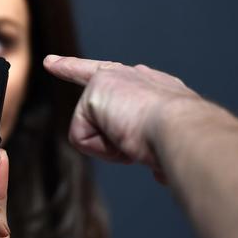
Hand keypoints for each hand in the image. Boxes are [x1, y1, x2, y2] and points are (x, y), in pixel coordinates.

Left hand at [43, 55, 199, 180]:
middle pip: (88, 79)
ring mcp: (113, 79)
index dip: (86, 71)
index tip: (57, 62)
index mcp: (153, 88)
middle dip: (66, 67)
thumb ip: (156, 152)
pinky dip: (102, 147)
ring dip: (110, 147)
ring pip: (91, 132)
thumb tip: (161, 174)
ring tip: (135, 136)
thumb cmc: (183, 140)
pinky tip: (123, 136)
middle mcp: (133, 77)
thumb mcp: (167, 145)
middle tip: (53, 65)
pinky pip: (82, 138)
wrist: (183, 129)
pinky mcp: (95, 90)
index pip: (119, 79)